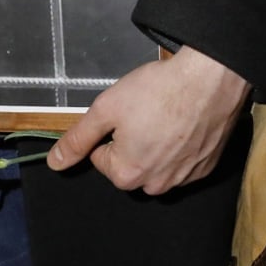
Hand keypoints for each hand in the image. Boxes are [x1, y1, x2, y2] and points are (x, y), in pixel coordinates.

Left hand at [47, 45, 251, 194]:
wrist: (211, 80)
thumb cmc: (157, 91)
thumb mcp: (106, 109)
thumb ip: (78, 139)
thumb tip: (55, 163)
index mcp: (127, 174)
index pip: (102, 157)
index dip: (110, 130)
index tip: (127, 111)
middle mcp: (156, 185)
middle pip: (130, 165)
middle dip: (133, 142)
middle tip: (146, 112)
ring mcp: (185, 179)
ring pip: (158, 165)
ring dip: (157, 146)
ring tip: (167, 115)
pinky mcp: (207, 168)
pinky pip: (184, 163)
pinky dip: (182, 147)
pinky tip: (187, 123)